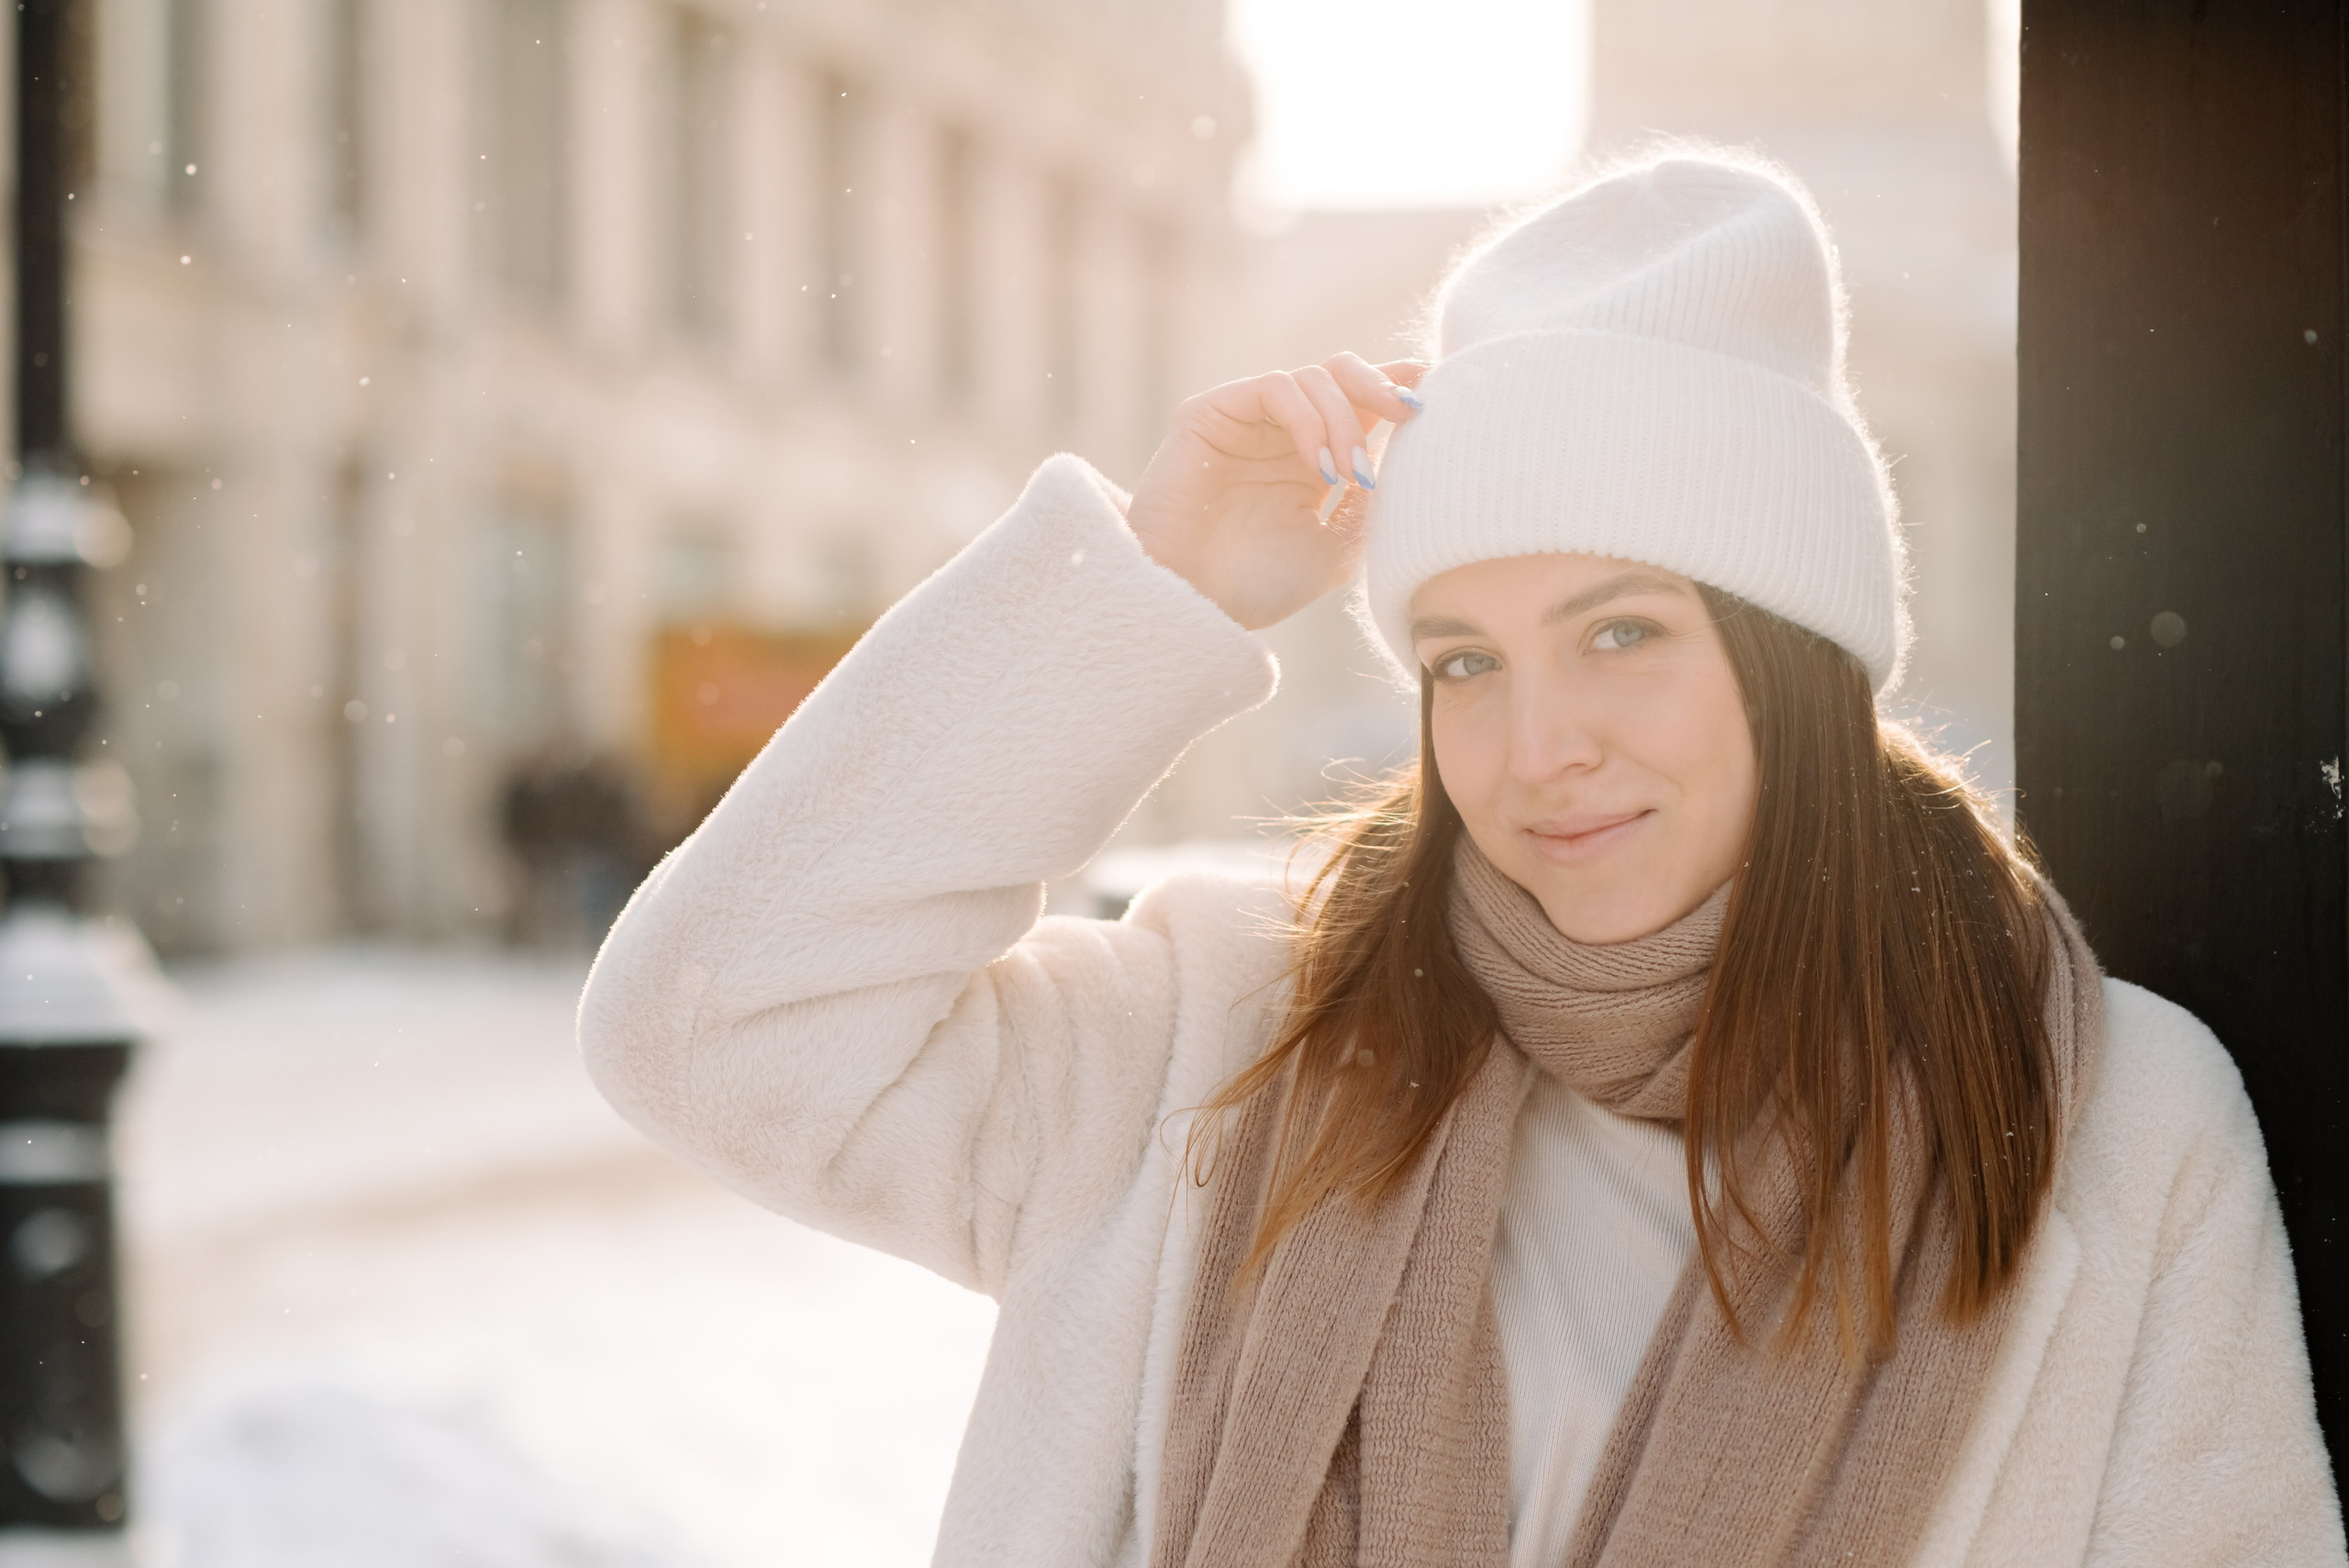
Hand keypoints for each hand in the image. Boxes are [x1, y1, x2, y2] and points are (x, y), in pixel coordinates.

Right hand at [1126, 352, 1424, 629]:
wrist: (1192, 605)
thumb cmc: (1256, 586)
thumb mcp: (1337, 547)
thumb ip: (1370, 500)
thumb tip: (1404, 454)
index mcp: (1314, 457)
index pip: (1361, 402)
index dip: (1401, 387)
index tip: (1439, 399)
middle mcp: (1282, 431)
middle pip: (1343, 373)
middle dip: (1383, 386)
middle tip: (1412, 413)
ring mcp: (1247, 418)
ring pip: (1315, 377)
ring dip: (1345, 421)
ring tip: (1349, 475)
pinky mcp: (1211, 411)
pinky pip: (1275, 387)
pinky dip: (1309, 421)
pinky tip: (1318, 467)